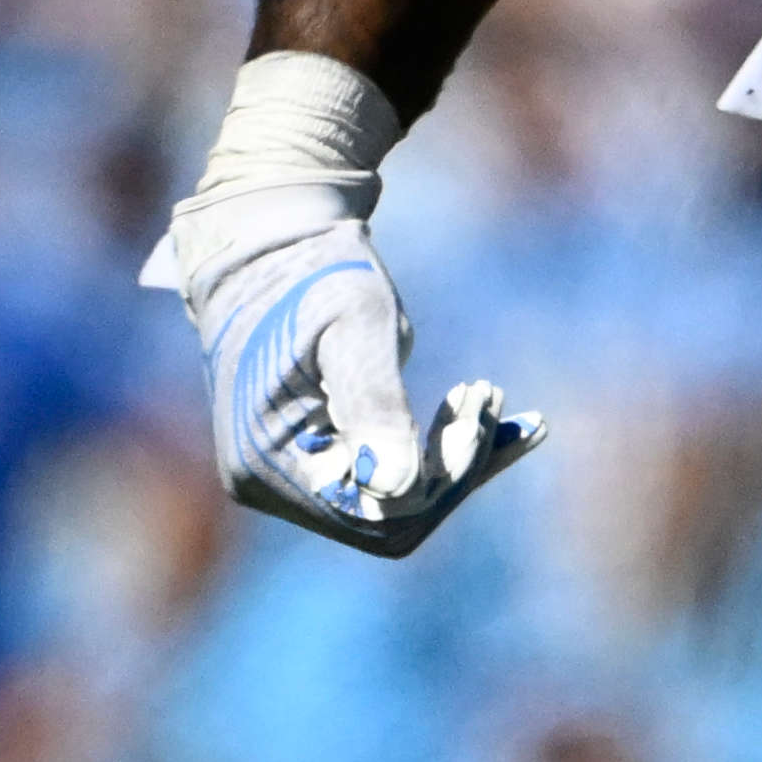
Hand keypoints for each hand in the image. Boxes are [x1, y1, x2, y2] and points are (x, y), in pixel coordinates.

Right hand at [147, 149, 533, 557]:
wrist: (271, 245)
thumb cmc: (313, 273)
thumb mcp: (353, 326)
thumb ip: (374, 402)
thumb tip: (399, 489)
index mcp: (267, 461)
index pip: (379, 511)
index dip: (442, 475)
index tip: (476, 404)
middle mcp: (268, 484)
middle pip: (390, 516)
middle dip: (452, 468)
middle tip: (487, 398)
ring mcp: (286, 478)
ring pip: (395, 502)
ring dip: (451, 459)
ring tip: (487, 396)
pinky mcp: (311, 459)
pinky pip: (386, 476)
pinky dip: (442, 452)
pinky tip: (494, 421)